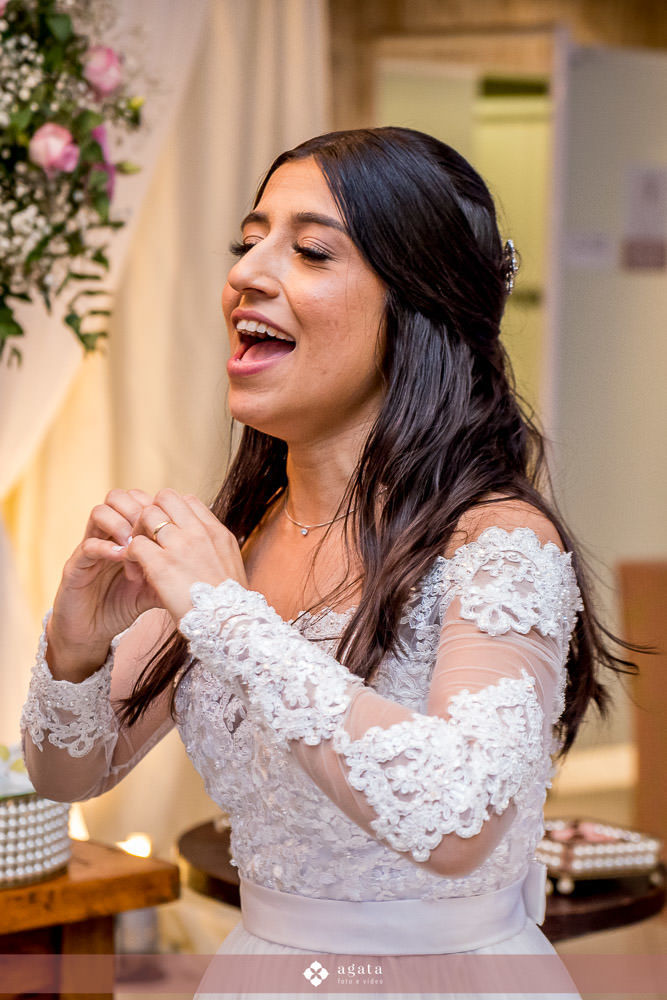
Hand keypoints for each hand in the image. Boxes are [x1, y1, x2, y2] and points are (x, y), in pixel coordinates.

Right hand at [48, 488, 160, 679]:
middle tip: (152, 530)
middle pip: (120, 497)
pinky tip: (122, 558)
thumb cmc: (125, 603)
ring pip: (100, 511)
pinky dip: (106, 548)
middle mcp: (108, 534)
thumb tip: (205, 569)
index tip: (172, 523)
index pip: (141, 501)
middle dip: (139, 510)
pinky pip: (88, 545)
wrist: (93, 631)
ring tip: (135, 545)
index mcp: (128, 533)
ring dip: (121, 524)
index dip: (157, 506)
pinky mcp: (76, 565)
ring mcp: (91, 546)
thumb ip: (175, 572)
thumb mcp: (157, 587)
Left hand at [125, 489, 247, 623]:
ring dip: (137, 532)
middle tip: (147, 537)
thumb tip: (205, 544)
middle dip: (151, 514)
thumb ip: (214, 547)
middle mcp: (199, 533)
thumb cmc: (228, 604)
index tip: (166, 531)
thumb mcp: (229, 564)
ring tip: (138, 555)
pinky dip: (129, 555)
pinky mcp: (162, 565)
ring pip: (146, 515)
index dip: (171, 512)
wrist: (229, 625)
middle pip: (165, 499)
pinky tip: (135, 571)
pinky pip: (135, 544)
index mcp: (216, 532)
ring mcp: (180, 546)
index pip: (187, 500)